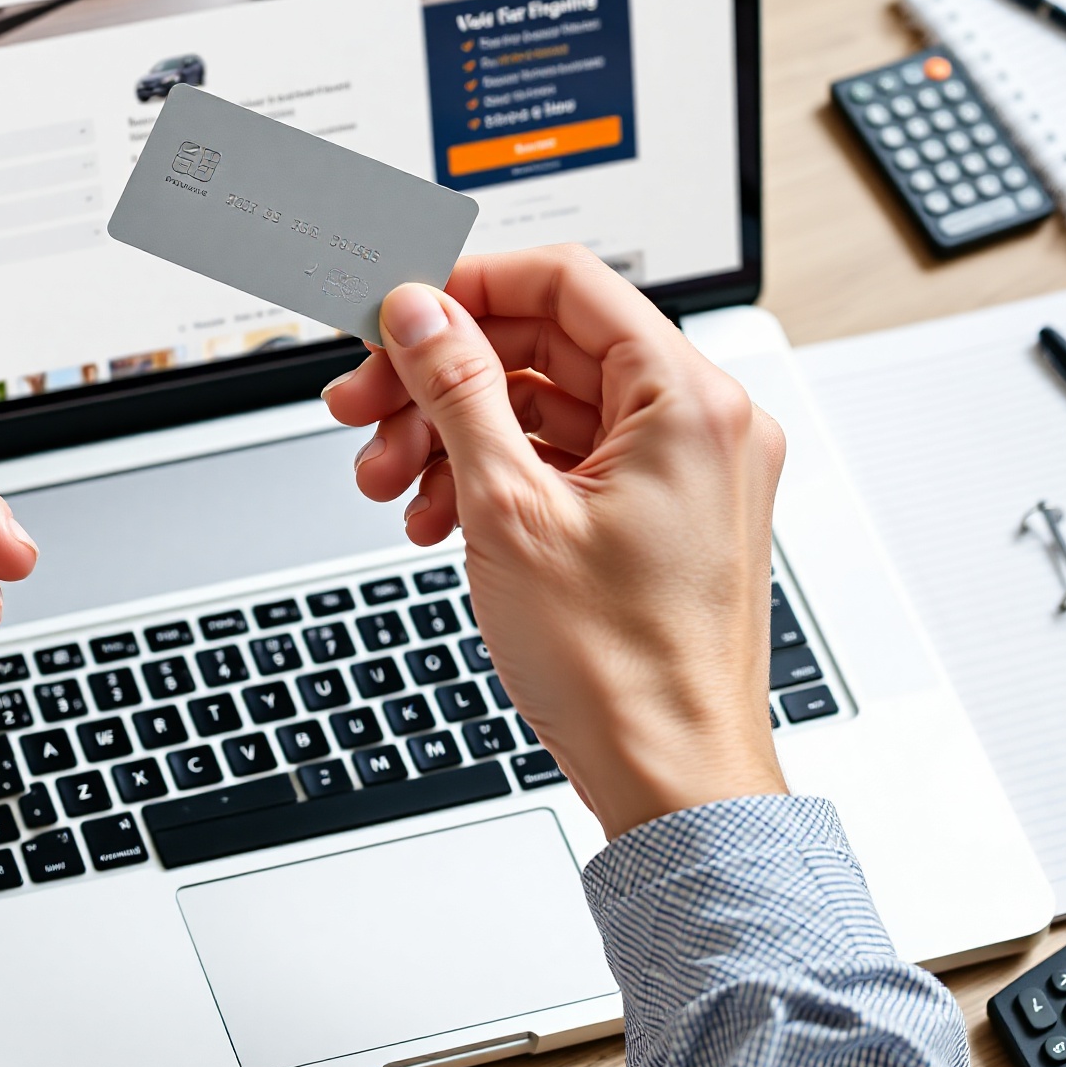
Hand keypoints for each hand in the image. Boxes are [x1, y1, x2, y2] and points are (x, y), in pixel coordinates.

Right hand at [324, 248, 785, 841]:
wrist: (671, 784)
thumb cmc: (624, 672)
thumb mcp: (510, 509)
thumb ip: (458, 388)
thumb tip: (419, 310)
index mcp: (689, 399)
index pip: (565, 282)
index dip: (466, 286)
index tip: (397, 314)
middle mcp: (701, 422)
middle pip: (544, 346)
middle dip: (440, 378)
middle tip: (364, 408)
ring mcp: (683, 471)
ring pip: (543, 407)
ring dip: (452, 434)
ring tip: (390, 484)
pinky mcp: (658, 515)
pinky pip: (562, 460)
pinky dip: (492, 477)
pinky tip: (434, 516)